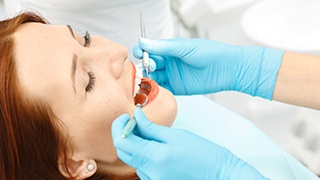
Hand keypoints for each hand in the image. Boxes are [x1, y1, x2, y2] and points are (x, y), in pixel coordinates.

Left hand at [112, 108, 267, 179]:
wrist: (219, 173)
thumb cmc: (203, 153)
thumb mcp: (176, 135)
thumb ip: (151, 128)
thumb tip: (135, 116)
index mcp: (155, 158)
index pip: (122, 141)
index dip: (119, 126)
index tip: (124, 116)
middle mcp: (150, 173)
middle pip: (124, 152)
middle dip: (125, 134)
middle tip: (134, 121)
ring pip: (133, 159)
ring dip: (135, 144)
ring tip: (148, 133)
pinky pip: (142, 166)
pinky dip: (143, 154)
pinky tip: (154, 146)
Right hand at [133, 38, 282, 98]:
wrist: (228, 68)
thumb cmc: (210, 53)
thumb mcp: (185, 47)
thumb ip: (164, 47)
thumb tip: (143, 42)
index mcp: (171, 49)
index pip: (150, 49)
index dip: (142, 51)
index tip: (139, 53)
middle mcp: (170, 62)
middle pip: (150, 64)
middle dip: (146, 65)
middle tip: (150, 66)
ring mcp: (173, 75)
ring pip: (154, 77)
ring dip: (149, 78)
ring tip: (151, 77)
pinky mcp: (177, 88)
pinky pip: (163, 89)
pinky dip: (157, 89)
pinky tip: (155, 87)